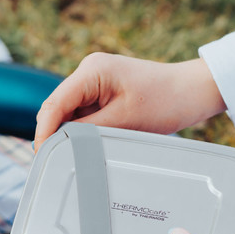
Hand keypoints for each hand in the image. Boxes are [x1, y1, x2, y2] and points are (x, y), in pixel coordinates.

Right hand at [34, 55, 226, 150]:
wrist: (193, 91)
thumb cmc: (165, 101)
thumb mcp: (123, 121)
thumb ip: (88, 131)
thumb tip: (61, 144)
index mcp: (91, 71)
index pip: (55, 104)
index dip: (44, 131)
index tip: (41, 156)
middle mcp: (89, 71)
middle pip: (58, 108)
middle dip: (55, 133)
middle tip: (54, 162)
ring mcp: (96, 81)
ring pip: (70, 113)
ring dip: (71, 132)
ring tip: (75, 155)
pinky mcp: (104, 91)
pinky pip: (85, 113)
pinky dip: (84, 129)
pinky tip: (89, 144)